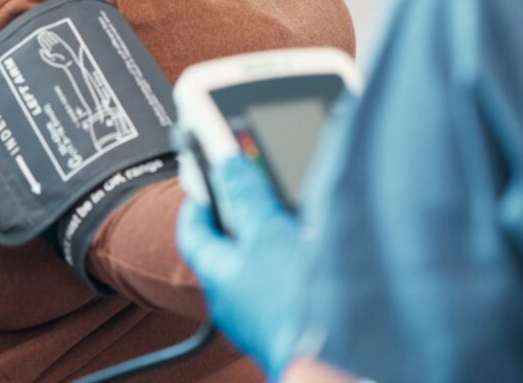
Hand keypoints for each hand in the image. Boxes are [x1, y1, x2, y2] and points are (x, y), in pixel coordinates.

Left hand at [177, 154, 302, 378]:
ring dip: (267, 239)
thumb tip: (228, 164)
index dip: (197, 201)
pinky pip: (275, 283)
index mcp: (217, 273)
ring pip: (253, 265)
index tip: (205, 179)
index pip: (193, 231)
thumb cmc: (290, 299)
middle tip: (253, 190)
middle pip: (225, 247)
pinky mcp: (280, 322)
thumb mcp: (268, 230)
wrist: (328, 358)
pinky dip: (287, 262)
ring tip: (290, 219)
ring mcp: (254, 314)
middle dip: (239, 215)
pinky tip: (310, 254)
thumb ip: (247, 195)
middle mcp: (230, 298)